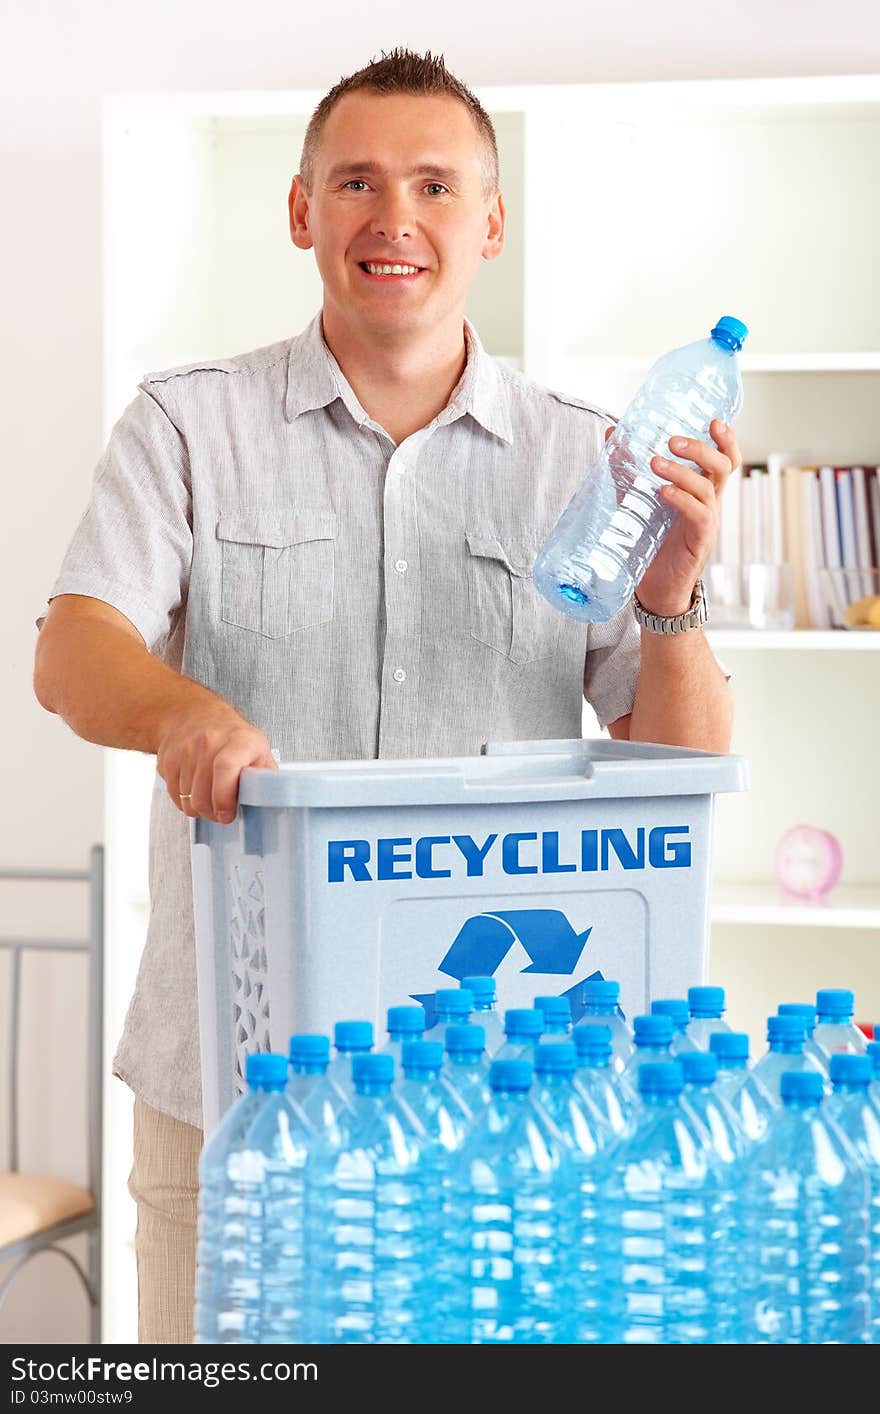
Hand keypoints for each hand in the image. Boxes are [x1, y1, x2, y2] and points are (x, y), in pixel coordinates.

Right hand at [157, 701, 277, 822]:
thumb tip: (275, 799)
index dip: (224, 798)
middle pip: (202, 794)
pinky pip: (174, 795)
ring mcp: (185, 750)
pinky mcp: (167, 759)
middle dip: (213, 812)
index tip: (228, 813)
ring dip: (199, 807)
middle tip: (222, 812)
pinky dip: (184, 800)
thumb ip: (266, 776)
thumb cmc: (232, 736)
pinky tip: (196, 789)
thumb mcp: (259, 750)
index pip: (226, 768)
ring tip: (210, 798)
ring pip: (187, 799)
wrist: (195, 714)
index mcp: (238, 741)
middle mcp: (209, 742)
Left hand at [604, 419, 741, 616]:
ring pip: (709, 488)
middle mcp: (710, 503)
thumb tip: (613, 433)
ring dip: (683, 472)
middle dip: (702, 449)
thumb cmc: (650, 541)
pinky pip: (700, 515)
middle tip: (672, 440)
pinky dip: (682, 499)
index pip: (725, 459)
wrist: (653, 588)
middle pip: (722, 466)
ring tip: (655, 463)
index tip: (713, 420)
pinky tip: (663, 492)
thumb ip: (627, 469)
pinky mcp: (700, 541)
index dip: (726, 439)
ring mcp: (708, 521)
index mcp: (701, 489)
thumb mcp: (636, 498)